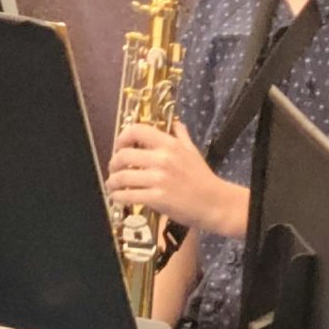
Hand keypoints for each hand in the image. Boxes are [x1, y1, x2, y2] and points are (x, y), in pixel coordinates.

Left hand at [105, 123, 241, 235]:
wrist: (216, 204)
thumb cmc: (204, 178)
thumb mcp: (193, 152)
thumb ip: (181, 137)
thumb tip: (175, 124)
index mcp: (170, 145)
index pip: (136, 131)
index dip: (122, 138)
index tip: (119, 147)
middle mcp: (162, 159)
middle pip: (123, 155)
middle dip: (113, 164)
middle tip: (114, 170)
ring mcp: (159, 179)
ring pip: (122, 177)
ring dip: (112, 182)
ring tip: (113, 186)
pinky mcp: (157, 198)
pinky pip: (128, 196)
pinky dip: (118, 197)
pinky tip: (119, 198)